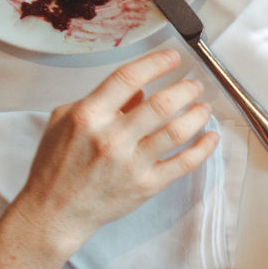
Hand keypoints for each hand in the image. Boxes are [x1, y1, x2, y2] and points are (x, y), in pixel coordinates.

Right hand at [0, 49, 217, 268]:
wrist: (55, 211)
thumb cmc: (56, 164)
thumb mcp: (65, 121)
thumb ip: (103, 102)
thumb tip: (140, 90)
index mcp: (89, 116)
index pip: (128, 78)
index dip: (156, 63)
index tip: (173, 57)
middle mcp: (111, 138)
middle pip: (161, 104)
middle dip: (185, 89)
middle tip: (195, 84)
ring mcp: (131, 163)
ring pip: (176, 132)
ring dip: (197, 115)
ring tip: (204, 107)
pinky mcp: (146, 185)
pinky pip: (183, 164)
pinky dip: (202, 149)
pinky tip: (212, 137)